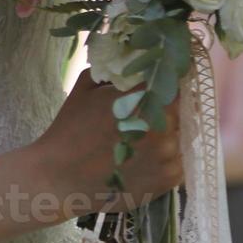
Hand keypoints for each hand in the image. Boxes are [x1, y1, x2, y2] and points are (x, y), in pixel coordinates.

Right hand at [32, 68, 183, 214]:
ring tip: (144, 141)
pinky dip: (166, 158)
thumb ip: (112, 74)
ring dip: (167, 135)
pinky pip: (179, 160)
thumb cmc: (69, 130)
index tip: (156, 88)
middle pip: (178, 110)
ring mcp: (168, 154)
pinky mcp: (169, 178)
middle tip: (145, 116)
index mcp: (141, 99)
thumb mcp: (84, 88)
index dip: (165, 84)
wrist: (61, 177)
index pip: (171, 83)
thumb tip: (130, 65)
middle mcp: (160, 125)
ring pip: (180, 136)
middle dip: (165, 110)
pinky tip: (145, 159)